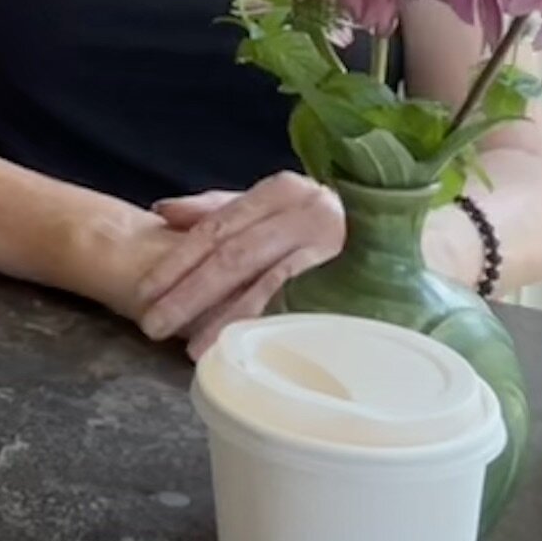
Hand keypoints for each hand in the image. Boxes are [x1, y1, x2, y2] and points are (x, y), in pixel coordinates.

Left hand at [133, 173, 346, 356]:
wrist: (396, 237)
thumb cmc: (321, 225)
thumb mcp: (271, 207)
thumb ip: (217, 209)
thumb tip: (163, 212)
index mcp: (280, 192)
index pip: (216, 229)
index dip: (176, 262)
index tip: (144, 292)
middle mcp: (305, 213)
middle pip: (233, 257)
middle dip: (189, 294)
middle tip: (154, 325)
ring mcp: (331, 247)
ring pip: (265, 285)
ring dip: (225, 319)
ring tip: (192, 348)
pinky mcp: (350, 279)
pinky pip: (300, 305)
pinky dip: (267, 324)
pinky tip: (243, 345)